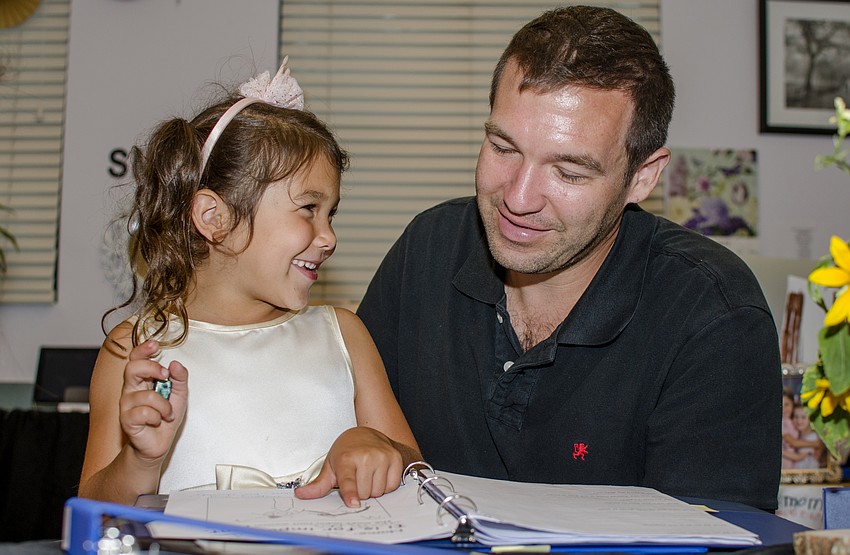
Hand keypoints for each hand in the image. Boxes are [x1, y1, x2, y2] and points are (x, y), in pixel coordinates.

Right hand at [119, 339, 187, 463]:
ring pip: (146, 395)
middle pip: (132, 368)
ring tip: (166, 414)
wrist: (159, 442)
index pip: (136, 359)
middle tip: (165, 376)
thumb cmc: (166, 417)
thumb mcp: (180, 395)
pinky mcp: (126, 419)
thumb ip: (180, 378)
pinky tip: (156, 422)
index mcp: (142, 380)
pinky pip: (143, 412)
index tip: (155, 345)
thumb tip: (176, 364)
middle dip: (151, 368)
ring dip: (164, 406)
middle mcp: (131, 389)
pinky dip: (156, 417)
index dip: (142, 349)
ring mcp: (127, 404)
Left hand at [295, 427, 403, 506]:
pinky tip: (379, 474)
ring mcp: (382, 457)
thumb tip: (300, 495)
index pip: (348, 481)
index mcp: (346, 459)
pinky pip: (392, 485)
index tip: (353, 503)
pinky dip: (386, 485)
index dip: (351, 494)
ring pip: (379, 491)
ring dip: (373, 489)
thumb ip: (318, 485)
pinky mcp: (395, 458)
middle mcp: (365, 456)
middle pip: (364, 494)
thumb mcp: (330, 466)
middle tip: (357, 478)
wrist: (366, 434)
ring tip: (368, 475)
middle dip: (360, 492)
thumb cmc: (347, 452)